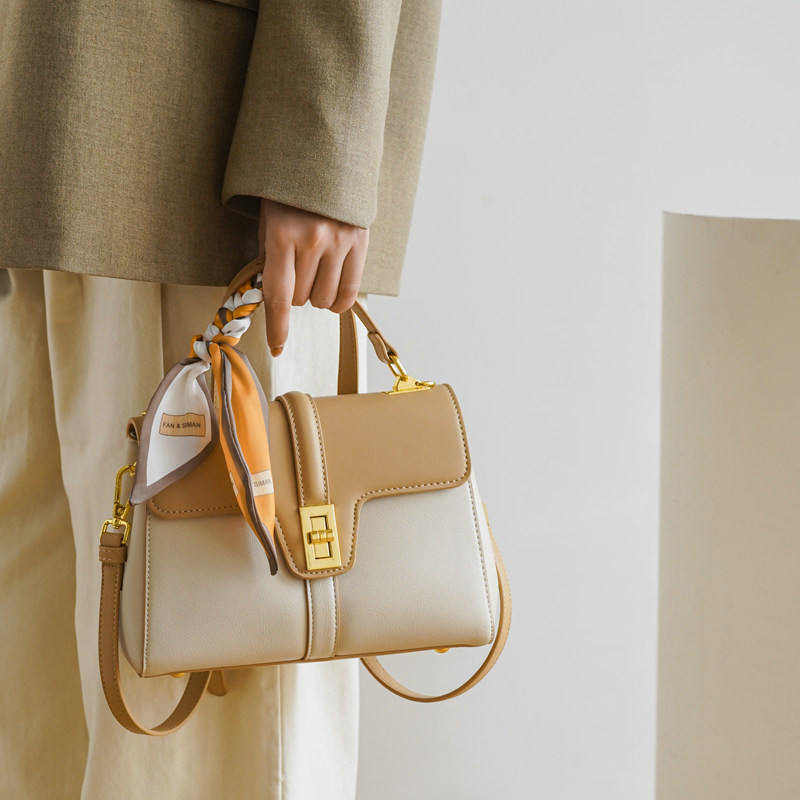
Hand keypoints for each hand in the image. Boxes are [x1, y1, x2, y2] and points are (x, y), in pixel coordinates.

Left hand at [257, 198, 368, 356]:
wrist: (322, 156)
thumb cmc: (288, 193)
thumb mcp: (268, 220)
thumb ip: (270, 259)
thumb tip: (273, 300)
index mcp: (282, 235)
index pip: (279, 296)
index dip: (278, 326)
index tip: (277, 346)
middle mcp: (312, 241)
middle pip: (302, 299)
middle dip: (296, 294)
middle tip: (295, 271)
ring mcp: (338, 242)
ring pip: (325, 300)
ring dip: (317, 296)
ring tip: (314, 273)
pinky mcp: (359, 242)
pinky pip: (350, 292)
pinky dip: (338, 301)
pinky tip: (332, 293)